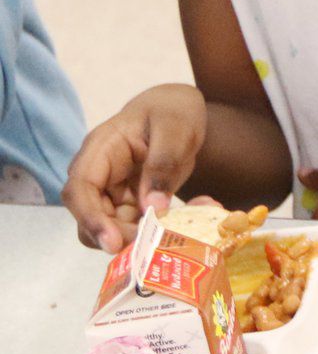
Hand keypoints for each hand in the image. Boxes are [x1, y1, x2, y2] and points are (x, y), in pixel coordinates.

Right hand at [63, 84, 207, 251]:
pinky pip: (141, 225)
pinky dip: (166, 227)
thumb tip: (152, 207)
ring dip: (149, 235)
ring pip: (116, 228)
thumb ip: (162, 164)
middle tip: (159, 242)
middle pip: (94, 218)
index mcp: (99, 152)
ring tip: (189, 226)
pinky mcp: (132, 203)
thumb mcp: (174, 129)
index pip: (79, 191)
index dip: (91, 219)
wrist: (179, 110)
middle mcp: (100, 176)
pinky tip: (201, 209)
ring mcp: (114, 192)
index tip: (112, 242)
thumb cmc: (172, 111)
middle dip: (122, 236)